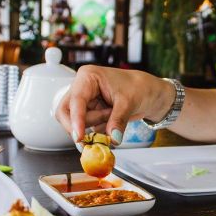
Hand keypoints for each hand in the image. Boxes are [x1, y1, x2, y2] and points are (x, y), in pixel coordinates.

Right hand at [55, 66, 174, 143]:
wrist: (149, 93)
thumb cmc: (139, 88)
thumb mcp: (129, 103)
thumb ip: (118, 120)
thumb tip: (112, 138)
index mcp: (87, 77)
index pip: (76, 100)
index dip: (76, 119)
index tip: (79, 137)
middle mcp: (81, 88)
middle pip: (66, 112)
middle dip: (79, 126)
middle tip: (92, 137)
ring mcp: (84, 102)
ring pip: (77, 122)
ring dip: (95, 126)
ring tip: (114, 115)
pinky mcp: (90, 114)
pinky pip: (87, 129)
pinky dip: (99, 131)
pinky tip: (112, 122)